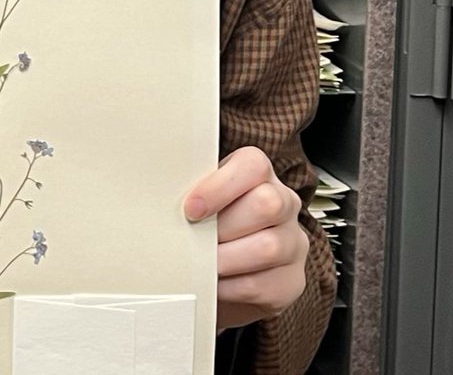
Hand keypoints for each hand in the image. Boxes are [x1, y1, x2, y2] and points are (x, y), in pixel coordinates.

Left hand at [184, 146, 307, 330]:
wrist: (228, 269)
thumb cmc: (211, 223)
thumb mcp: (205, 198)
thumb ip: (193, 191)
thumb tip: (159, 195)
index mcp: (261, 174)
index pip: (253, 166)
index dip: (220, 186)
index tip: (191, 209)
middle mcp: (285, 203)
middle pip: (267, 204)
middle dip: (223, 226)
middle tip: (197, 238)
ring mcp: (293, 243)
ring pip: (268, 247)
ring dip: (226, 258)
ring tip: (202, 263)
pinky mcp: (292, 282)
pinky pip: (263, 284)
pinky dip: (230, 287)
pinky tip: (214, 283)